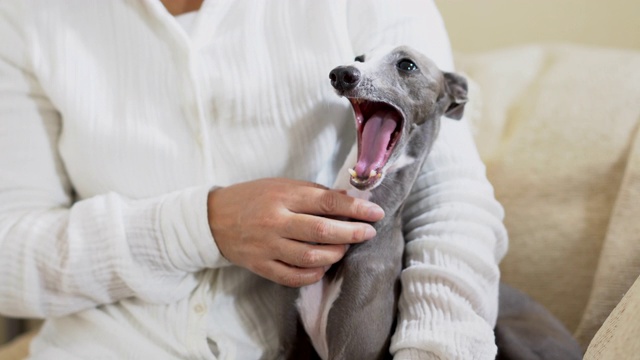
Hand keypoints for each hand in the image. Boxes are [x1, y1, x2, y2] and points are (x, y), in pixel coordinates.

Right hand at [207, 178, 384, 286]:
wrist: (214, 219)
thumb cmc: (253, 197)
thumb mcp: (282, 186)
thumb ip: (314, 193)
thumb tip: (349, 200)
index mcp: (283, 197)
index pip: (326, 202)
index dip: (355, 209)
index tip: (375, 213)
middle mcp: (275, 222)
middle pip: (322, 231)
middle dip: (351, 233)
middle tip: (368, 232)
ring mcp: (267, 247)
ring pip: (310, 257)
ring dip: (335, 254)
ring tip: (345, 248)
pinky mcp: (261, 267)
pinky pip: (293, 277)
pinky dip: (314, 274)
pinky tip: (323, 266)